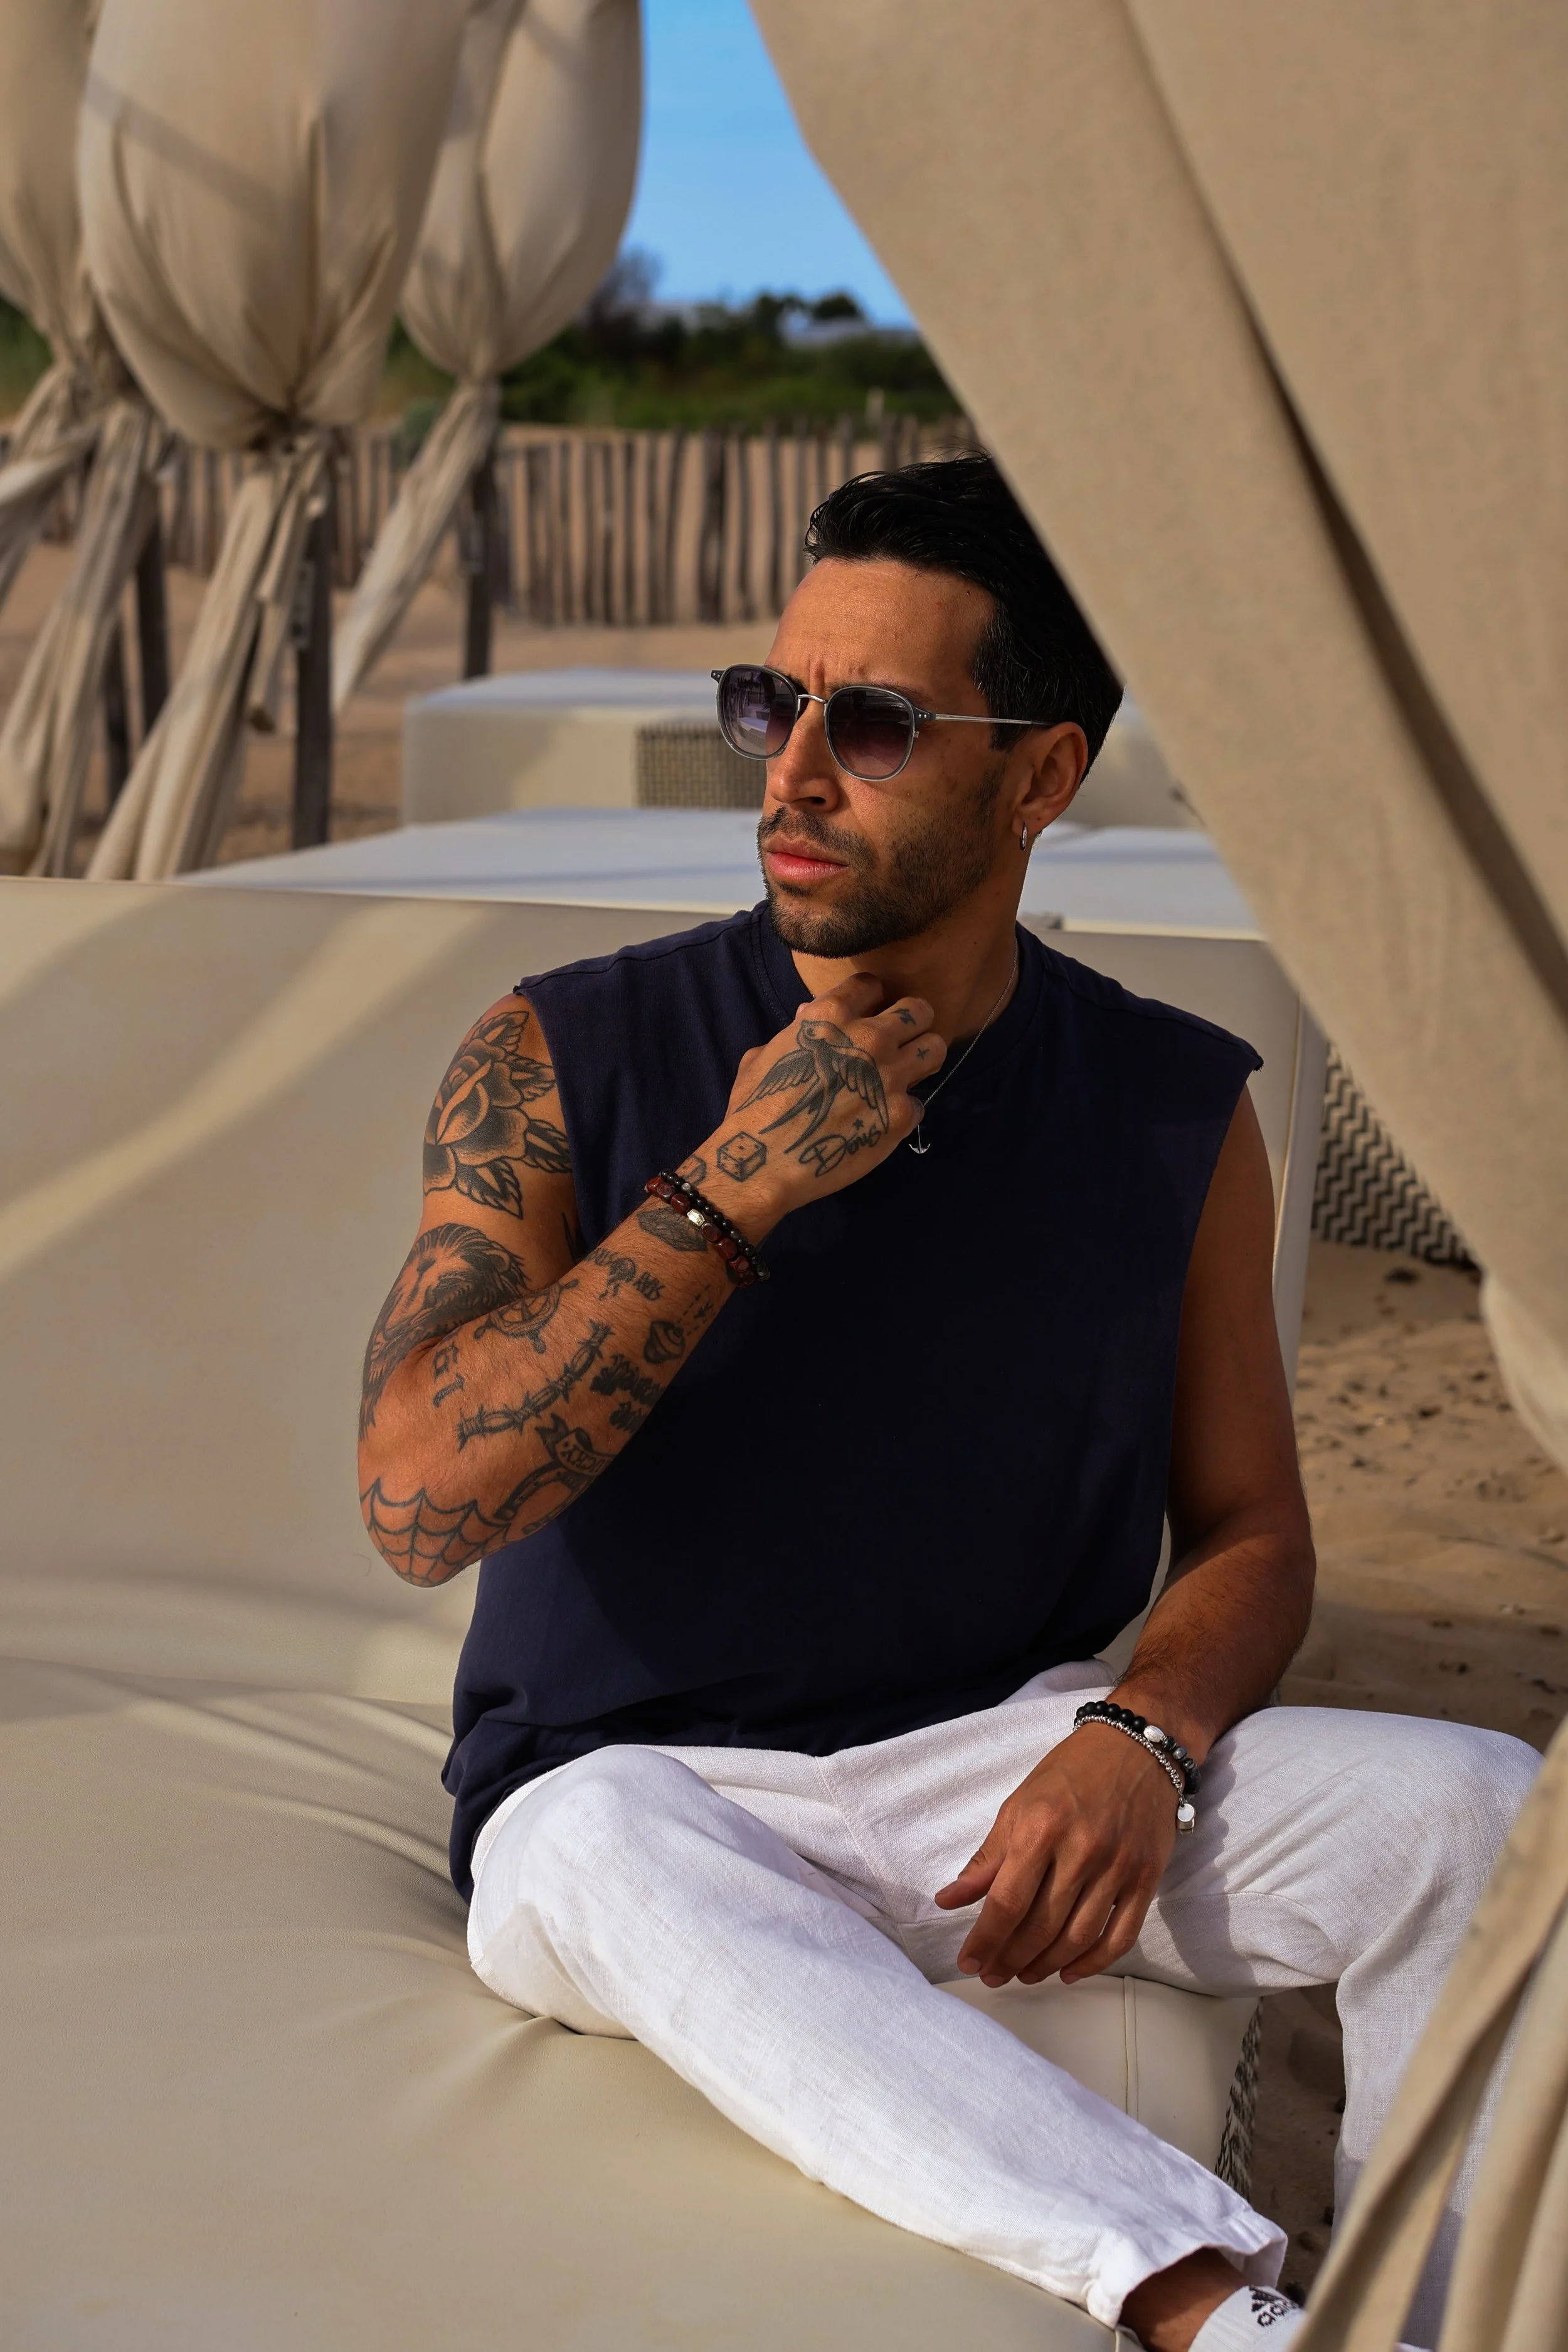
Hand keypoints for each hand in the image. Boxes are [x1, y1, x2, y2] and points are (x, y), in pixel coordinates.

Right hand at [685, 974, 945, 1235]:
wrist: (765, 1160)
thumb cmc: (754, 1106)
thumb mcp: (766, 1055)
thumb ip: (797, 1031)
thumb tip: (809, 1014)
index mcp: (831, 1016)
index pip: (872, 985)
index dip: (871, 998)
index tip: (868, 1013)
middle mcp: (869, 1039)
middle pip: (919, 1010)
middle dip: (912, 1022)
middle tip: (901, 1040)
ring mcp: (889, 1077)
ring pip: (935, 1048)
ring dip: (923, 1058)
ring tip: (907, 1071)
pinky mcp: (899, 1115)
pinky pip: (919, 1103)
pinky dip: (903, 1111)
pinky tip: (882, 1119)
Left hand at [932, 1725, 1181, 1987]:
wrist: (1137, 1747)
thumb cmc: (1071, 1772)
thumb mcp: (1019, 1804)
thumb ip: (987, 1857)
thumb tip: (949, 1900)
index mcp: (1041, 1827)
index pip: (1007, 1900)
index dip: (985, 1939)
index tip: (968, 1962)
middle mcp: (1081, 1850)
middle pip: (1041, 1925)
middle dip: (1011, 1959)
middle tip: (993, 1975)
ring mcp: (1118, 1867)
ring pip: (1078, 1937)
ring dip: (1047, 1965)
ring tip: (1024, 1974)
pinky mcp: (1147, 1878)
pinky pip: (1120, 1936)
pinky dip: (1094, 1963)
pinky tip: (1069, 1972)